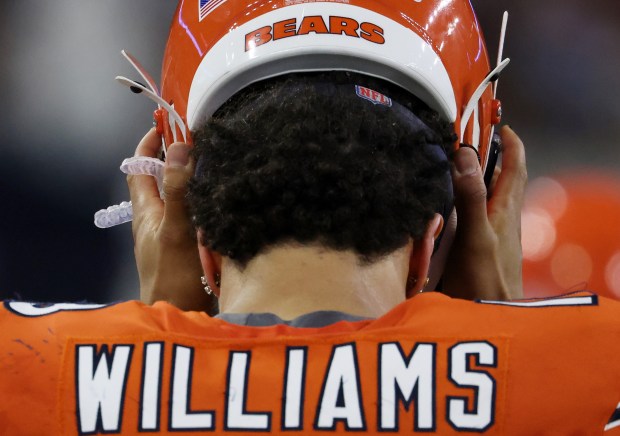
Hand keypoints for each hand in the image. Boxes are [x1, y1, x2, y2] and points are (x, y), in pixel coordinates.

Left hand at [127, 129, 215, 312]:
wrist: (181, 317)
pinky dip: (202, 199)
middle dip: (174, 156)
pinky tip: (222, 200)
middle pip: (159, 178)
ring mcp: (170, 233)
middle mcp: (155, 218)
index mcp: (146, 210)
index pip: (139, 166)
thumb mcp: (176, 230)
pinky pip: (192, 212)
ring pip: (177, 195)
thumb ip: (178, 191)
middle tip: (200, 140)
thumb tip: (179, 147)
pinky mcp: (186, 246)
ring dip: (190, 177)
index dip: (149, 142)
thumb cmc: (174, 277)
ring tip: (215, 163)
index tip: (166, 123)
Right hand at [442, 126, 526, 299]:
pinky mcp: (483, 247)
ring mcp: (495, 234)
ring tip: (458, 168)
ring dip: (480, 179)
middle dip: (494, 157)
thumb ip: (470, 197)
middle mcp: (503, 218)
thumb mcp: (475, 235)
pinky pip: (480, 214)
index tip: (502, 126)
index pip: (515, 168)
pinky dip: (470, 201)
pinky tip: (454, 207)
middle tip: (472, 142)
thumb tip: (464, 154)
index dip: (511, 145)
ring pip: (492, 197)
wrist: (489, 315)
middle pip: (505, 180)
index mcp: (505, 210)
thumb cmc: (484, 279)